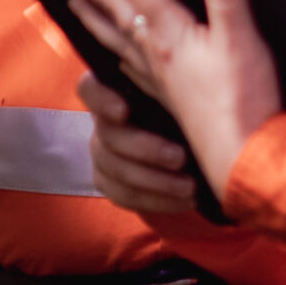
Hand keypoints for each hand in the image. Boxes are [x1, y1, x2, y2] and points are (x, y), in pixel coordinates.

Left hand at [51, 0, 282, 195]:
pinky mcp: (168, 93)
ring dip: (92, 10)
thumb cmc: (243, 101)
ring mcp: (157, 74)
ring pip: (114, 33)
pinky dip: (115, 45)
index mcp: (168, 31)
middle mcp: (154, 51)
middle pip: (112, 3)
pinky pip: (128, 60)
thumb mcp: (240, 36)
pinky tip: (115, 49)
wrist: (243, 158)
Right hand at [77, 74, 199, 214]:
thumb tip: (194, 83)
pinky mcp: (110, 182)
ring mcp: (103, 153)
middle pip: (109, 136)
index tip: (124, 112)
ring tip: (191, 188)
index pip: (90, 89)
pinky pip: (124, 195)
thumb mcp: (186, 91)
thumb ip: (180, 86)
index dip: (101, 100)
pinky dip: (156, 201)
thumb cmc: (192, 104)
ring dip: (156, 182)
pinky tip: (185, 201)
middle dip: (146, 150)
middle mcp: (104, 121)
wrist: (194, 142)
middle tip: (182, 158)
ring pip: (116, 170)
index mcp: (117, 89)